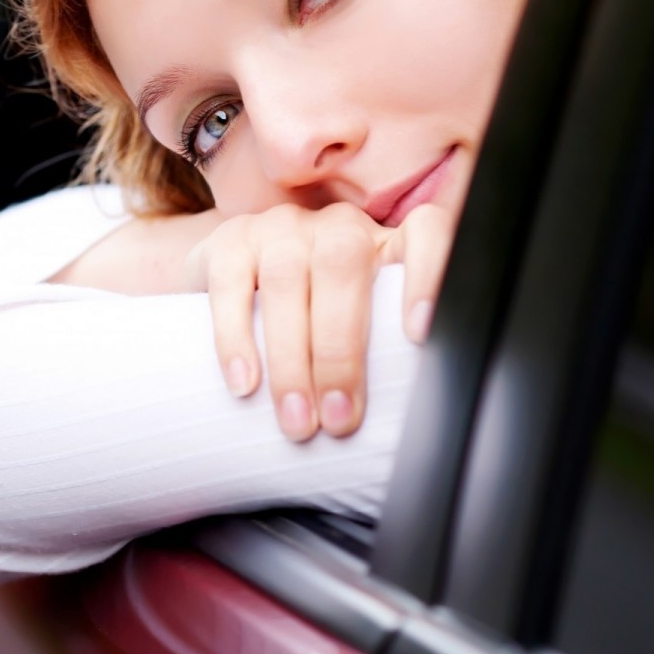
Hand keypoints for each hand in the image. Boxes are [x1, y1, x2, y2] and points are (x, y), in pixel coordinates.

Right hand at [187, 202, 454, 440]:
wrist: (226, 284)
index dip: (427, 274)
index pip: (423, 233)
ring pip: (286, 278)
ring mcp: (281, 228)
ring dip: (291, 358)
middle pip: (343, 266)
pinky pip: (230, 282)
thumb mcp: (358, 332)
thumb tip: (398, 425)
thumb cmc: (313, 324)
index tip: (419, 334)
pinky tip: (245, 384)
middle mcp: (336, 228)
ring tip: (297, 420)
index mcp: (384, 246)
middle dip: (340, 353)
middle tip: (339, 420)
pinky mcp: (229, 240)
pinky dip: (236, 338)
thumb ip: (382, 357)